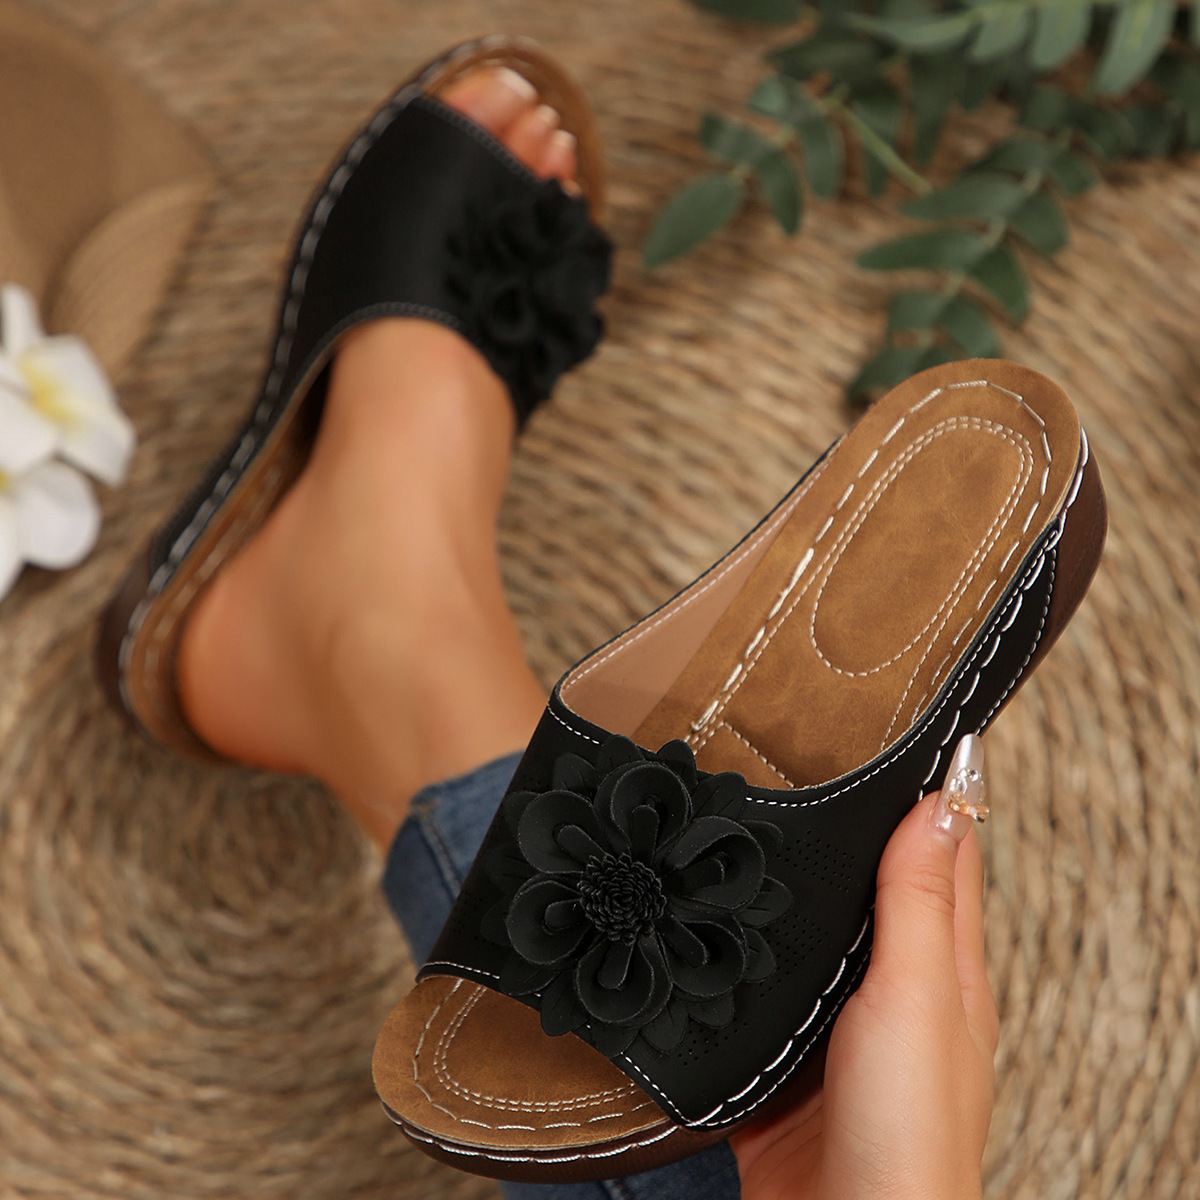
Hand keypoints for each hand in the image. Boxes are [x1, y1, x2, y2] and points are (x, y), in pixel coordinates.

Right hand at [731, 736, 998, 1199]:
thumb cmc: (905, 1136)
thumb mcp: (917, 998)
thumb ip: (922, 906)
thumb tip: (941, 804)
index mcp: (945, 971)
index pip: (946, 859)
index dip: (930, 796)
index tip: (900, 733)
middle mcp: (895, 992)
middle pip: (876, 890)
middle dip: (848, 830)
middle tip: (805, 762)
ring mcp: (837, 1025)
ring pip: (813, 933)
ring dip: (791, 888)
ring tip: (749, 823)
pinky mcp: (784, 1058)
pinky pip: (764, 987)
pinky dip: (746, 953)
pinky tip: (712, 926)